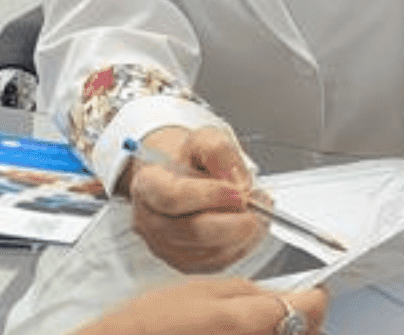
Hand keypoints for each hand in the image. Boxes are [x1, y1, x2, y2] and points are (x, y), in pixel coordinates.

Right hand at [79, 279, 326, 334]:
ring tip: (252, 326)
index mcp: (254, 320)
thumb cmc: (155, 323)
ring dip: (285, 332)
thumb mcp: (206, 289)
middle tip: (279, 309)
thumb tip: (287, 296)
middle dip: (301, 318)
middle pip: (310, 332)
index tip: (308, 291)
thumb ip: (254, 292)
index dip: (313, 295)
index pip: (314, 306)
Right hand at [126, 125, 266, 271]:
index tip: (238, 192)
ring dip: (243, 235)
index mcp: (147, 186)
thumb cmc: (189, 160)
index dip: (209, 196)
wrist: (182, 177)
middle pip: (193, 231)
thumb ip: (220, 153)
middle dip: (233, 222)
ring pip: (210, 251)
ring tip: (256, 212)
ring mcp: (165, 247)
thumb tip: (237, 182)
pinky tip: (249, 227)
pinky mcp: (184, 264)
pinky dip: (242, 246)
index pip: (173, 197)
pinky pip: (219, 263)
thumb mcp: (204, 139)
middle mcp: (150, 221)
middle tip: (256, 207)